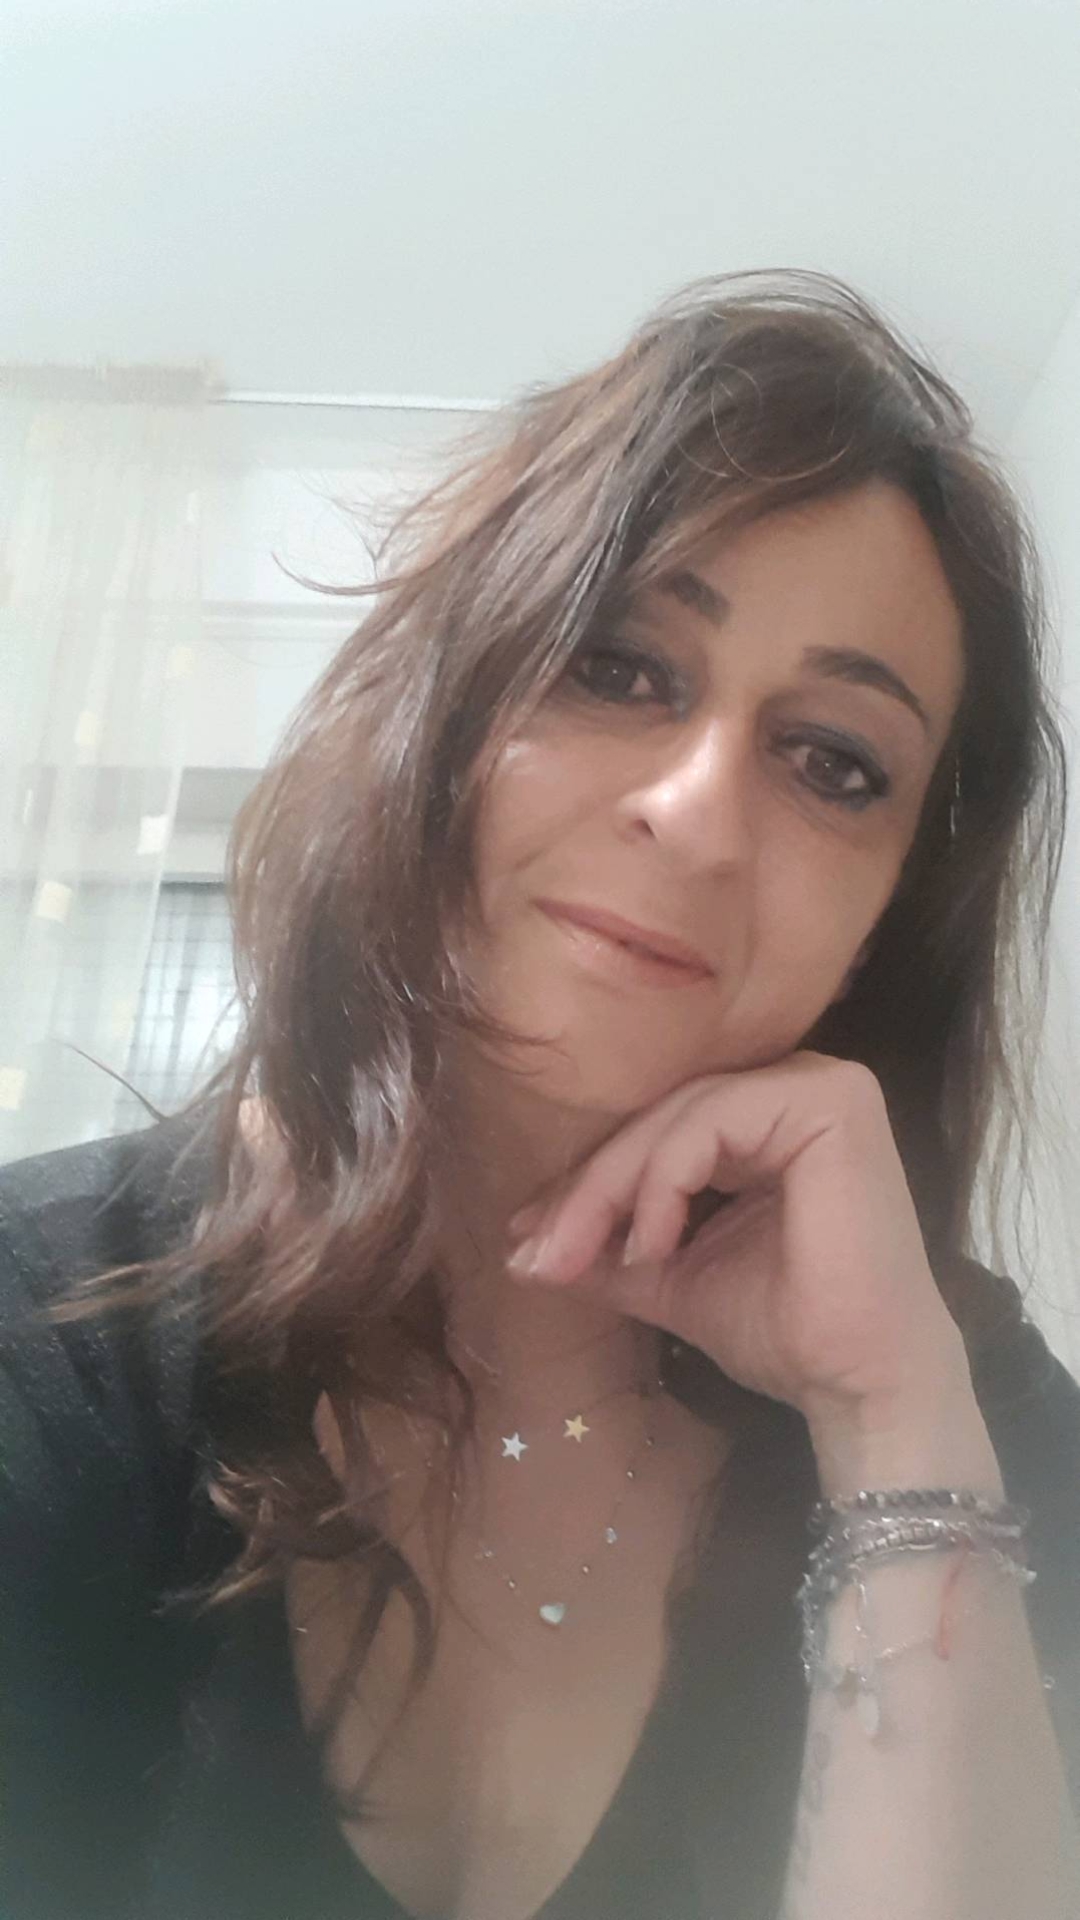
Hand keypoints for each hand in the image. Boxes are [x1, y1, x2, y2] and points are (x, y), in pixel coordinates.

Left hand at [506, 1050, 970, 1431]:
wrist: (859, 1384)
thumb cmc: (785, 1330)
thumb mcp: (671, 1276)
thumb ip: (608, 1249)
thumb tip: (521, 1250)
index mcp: (769, 1119)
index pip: (660, 1129)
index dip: (588, 1185)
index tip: (529, 1247)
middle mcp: (798, 1086)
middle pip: (662, 1118)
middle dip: (588, 1189)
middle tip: (537, 1252)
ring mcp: (820, 1087)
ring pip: (677, 1117)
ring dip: (614, 1188)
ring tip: (585, 1255)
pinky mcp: (829, 1103)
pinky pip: (711, 1123)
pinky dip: (663, 1182)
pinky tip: (649, 1243)